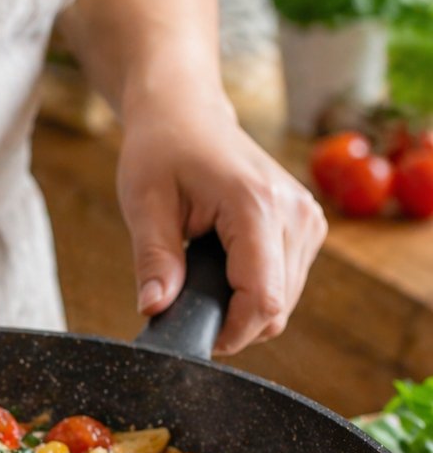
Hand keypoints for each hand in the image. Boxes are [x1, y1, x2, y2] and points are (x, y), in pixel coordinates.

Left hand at [117, 99, 326, 354]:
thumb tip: (154, 310)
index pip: (262, 299)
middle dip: (232, 324)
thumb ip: (153, 261)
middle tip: (186, 307)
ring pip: (284, 302)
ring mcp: (307, 219)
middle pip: (276, 308)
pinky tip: (222, 273)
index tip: (195, 338)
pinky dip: (254, 292)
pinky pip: (285, 284)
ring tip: (200, 283)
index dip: (231, 333)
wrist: (187, 114)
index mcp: (256, 205)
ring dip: (242, 310)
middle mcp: (295, 212)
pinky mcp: (306, 226)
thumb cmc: (162, 152)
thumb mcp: (144, 205)